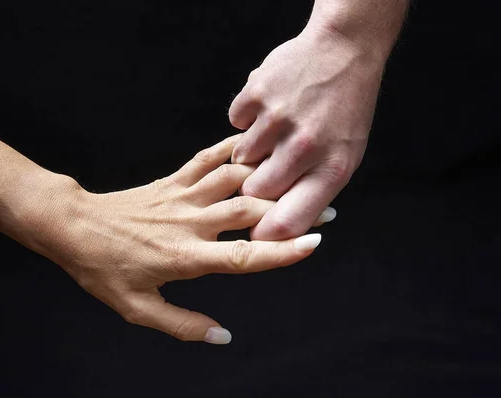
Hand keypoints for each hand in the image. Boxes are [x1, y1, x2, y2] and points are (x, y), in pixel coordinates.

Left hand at [25, 135, 329, 343]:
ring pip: (233, 180)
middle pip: (248, 210)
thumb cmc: (102, 269)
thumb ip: (182, 325)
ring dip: (269, 177)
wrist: (72, 226)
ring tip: (300, 177)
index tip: (313, 243)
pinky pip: (206, 160)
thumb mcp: (137, 309)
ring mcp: (182, 197)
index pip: (243, 255)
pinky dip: (230, 149)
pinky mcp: (172, 181)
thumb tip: (222, 336)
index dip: (281, 251)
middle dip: (289, 208)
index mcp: (185, 256)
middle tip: (325, 208)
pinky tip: (251, 144)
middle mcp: (190, 222)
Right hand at [229, 26, 385, 239]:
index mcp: (331, 170)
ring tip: (275, 130)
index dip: (266, 237)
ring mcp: (278, 119)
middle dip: (254, 186)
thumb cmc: (345, 111)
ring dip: (251, 150)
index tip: (256, 234)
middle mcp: (304, 147)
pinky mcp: (257, 93)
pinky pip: (235, 123)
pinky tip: (271, 107)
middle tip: (269, 167)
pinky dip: (248, 119)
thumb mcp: (344, 157)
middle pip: (253, 193)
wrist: (345, 50)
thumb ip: (313, 193)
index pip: (287, 222)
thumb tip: (274, 227)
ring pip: (239, 159)